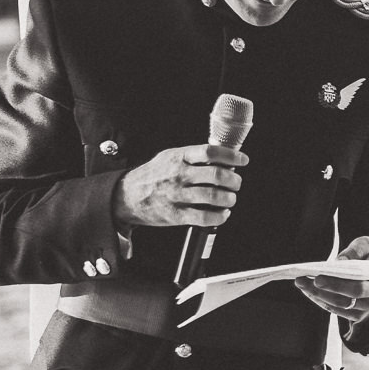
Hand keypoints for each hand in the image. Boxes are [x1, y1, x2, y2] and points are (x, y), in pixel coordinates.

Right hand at [113, 145, 246, 226]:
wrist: (125, 196)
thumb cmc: (153, 175)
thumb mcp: (168, 157)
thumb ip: (193, 157)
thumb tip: (223, 159)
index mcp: (178, 157)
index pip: (210, 152)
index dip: (231, 156)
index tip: (243, 160)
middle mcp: (179, 175)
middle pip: (216, 175)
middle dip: (234, 180)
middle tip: (236, 183)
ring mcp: (177, 195)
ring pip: (214, 196)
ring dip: (229, 199)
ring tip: (230, 199)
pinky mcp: (176, 215)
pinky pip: (205, 217)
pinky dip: (219, 216)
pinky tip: (222, 214)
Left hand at [295, 235, 368, 324]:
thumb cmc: (366, 257)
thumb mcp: (365, 245)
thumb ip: (356, 249)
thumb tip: (341, 261)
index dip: (355, 269)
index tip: (333, 265)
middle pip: (356, 291)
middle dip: (333, 285)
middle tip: (315, 278)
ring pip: (344, 303)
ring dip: (321, 294)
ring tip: (303, 283)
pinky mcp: (358, 315)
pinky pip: (337, 311)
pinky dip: (321, 301)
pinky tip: (308, 291)